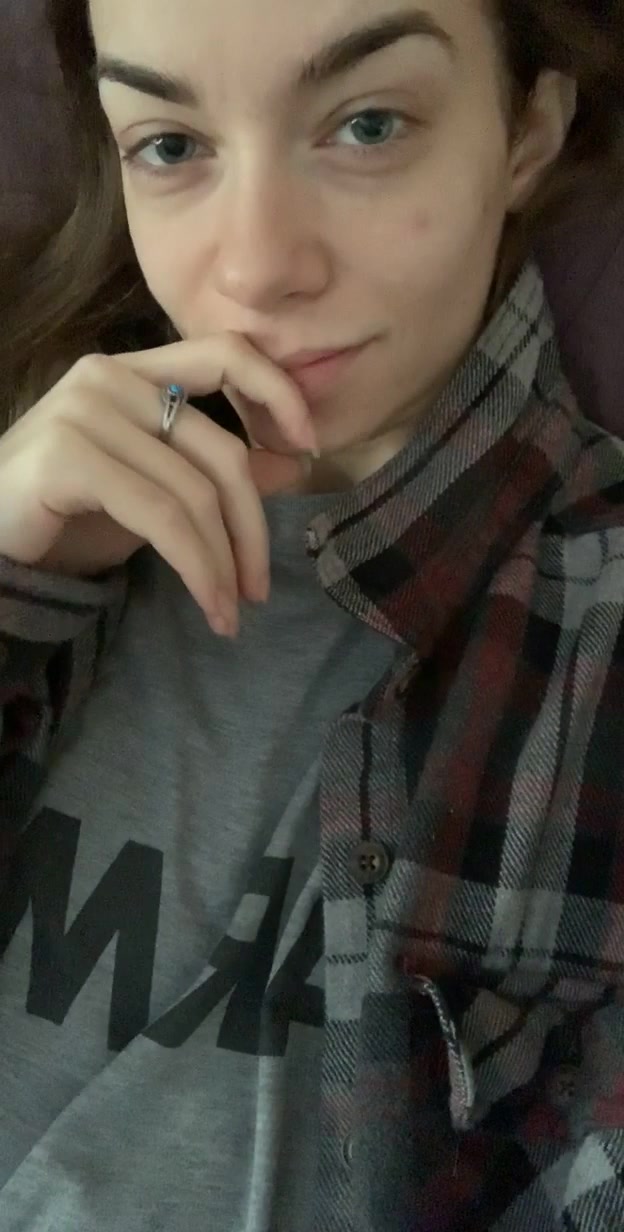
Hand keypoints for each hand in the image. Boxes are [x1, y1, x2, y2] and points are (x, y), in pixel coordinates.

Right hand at [0, 333, 317, 636]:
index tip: (311, 448)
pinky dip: (198, 569)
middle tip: (259, 588)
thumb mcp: (154, 493)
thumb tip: (295, 464)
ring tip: (232, 611)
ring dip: (223, 564)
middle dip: (251, 528)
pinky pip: (162, 517)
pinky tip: (211, 606)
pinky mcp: (67, 455)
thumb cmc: (63, 518)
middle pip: (220, 450)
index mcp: (132, 371)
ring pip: (194, 492)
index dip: (279, 392)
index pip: (225, 353)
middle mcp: (107, 377)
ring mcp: (83, 410)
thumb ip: (214, 472)